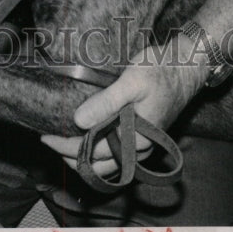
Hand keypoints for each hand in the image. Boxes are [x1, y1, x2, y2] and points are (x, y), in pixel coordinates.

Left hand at [40, 39, 208, 178]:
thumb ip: (106, 102)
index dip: (65, 147)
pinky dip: (97, 150)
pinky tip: (86, 136)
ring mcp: (141, 144)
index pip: (92, 153)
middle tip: (47, 139)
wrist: (187, 66)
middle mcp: (139, 149)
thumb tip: (78, 121)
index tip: (45, 137)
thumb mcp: (132, 81)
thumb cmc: (162, 70)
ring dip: (83, 157)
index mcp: (135, 140)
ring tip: (61, 141)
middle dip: (70, 156)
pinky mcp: (142, 135)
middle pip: (98, 165)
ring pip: (107, 163)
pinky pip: (116, 152)